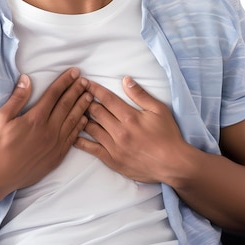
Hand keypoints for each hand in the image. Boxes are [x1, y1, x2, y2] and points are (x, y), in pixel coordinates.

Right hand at [0, 68, 91, 200]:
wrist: (1, 175)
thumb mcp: (2, 118)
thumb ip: (17, 98)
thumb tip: (26, 79)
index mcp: (35, 118)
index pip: (54, 94)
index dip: (65, 82)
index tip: (74, 72)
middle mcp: (49, 130)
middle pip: (67, 105)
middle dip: (77, 90)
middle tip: (85, 80)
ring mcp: (55, 143)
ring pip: (73, 120)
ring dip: (82, 106)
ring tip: (89, 95)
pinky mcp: (58, 155)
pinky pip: (73, 137)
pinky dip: (80, 126)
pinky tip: (84, 118)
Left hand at [74, 77, 191, 183]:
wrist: (173, 164)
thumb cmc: (168, 135)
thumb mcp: (159, 110)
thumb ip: (140, 95)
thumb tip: (125, 80)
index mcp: (130, 117)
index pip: (106, 99)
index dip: (94, 89)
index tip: (84, 83)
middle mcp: (119, 131)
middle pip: (95, 111)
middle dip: (85, 101)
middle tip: (76, 94)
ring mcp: (114, 146)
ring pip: (90, 128)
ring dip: (81, 118)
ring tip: (73, 111)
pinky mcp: (111, 160)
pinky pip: (91, 149)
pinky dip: (80, 141)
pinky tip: (72, 134)